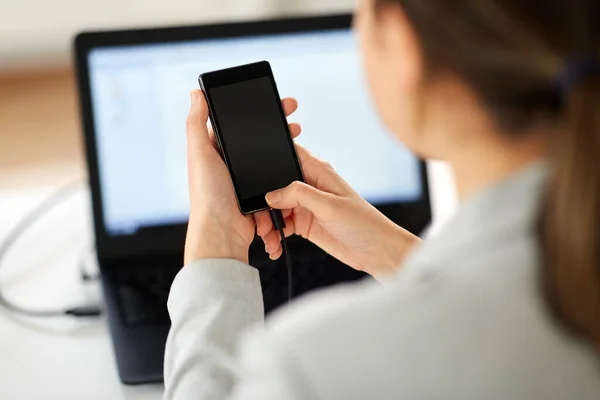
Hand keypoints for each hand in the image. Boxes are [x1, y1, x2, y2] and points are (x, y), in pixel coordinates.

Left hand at [184, 90, 301, 264]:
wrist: (223, 234)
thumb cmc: (207, 196)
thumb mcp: (200, 154)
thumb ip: (196, 123)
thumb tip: (196, 94)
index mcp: (216, 152)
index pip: (240, 125)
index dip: (259, 112)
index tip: (278, 104)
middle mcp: (230, 166)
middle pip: (260, 143)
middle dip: (278, 133)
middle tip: (294, 123)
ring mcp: (246, 183)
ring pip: (271, 164)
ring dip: (285, 156)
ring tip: (297, 145)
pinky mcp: (259, 198)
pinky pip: (276, 185)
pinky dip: (284, 181)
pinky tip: (293, 172)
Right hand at [258, 146, 419, 279]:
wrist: (377, 252)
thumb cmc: (364, 223)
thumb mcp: (329, 205)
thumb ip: (299, 195)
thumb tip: (271, 194)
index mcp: (317, 171)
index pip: (288, 154)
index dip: (268, 156)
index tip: (251, 171)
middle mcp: (309, 186)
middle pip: (274, 186)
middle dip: (263, 202)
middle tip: (259, 221)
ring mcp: (306, 206)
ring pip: (275, 208)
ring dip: (267, 223)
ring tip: (267, 239)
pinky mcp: (305, 224)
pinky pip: (281, 226)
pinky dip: (274, 236)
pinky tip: (274, 246)